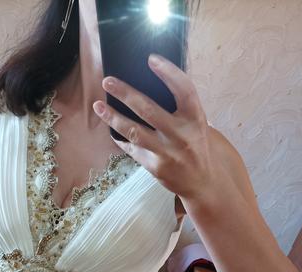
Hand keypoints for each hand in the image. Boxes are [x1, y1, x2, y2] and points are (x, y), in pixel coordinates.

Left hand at [92, 53, 218, 205]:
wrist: (203, 181)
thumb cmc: (196, 144)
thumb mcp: (197, 123)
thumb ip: (180, 107)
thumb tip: (148, 83)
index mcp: (196, 118)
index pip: (184, 89)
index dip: (168, 72)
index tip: (151, 59)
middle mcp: (182, 135)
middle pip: (148, 109)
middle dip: (125, 93)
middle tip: (107, 81)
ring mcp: (168, 152)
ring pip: (135, 131)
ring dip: (113, 117)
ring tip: (98, 106)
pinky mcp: (156, 167)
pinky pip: (133, 149)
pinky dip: (121, 138)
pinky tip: (111, 129)